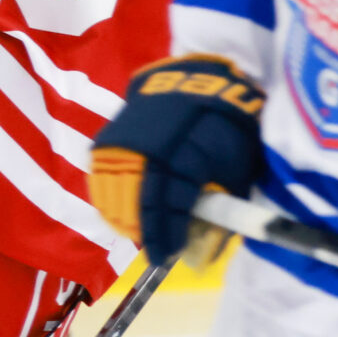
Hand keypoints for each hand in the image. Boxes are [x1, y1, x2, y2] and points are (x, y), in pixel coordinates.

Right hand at [89, 55, 264, 263]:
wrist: (196, 81)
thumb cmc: (224, 128)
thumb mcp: (236, 166)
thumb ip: (222, 206)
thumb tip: (209, 249)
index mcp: (185, 159)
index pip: (169, 209)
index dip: (166, 236)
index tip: (167, 255)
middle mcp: (150, 152)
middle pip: (137, 204)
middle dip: (145, 231)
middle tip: (155, 249)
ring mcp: (125, 144)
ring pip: (113, 195)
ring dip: (123, 219)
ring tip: (137, 233)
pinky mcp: (110, 139)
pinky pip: (100, 178)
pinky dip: (107, 199)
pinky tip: (119, 212)